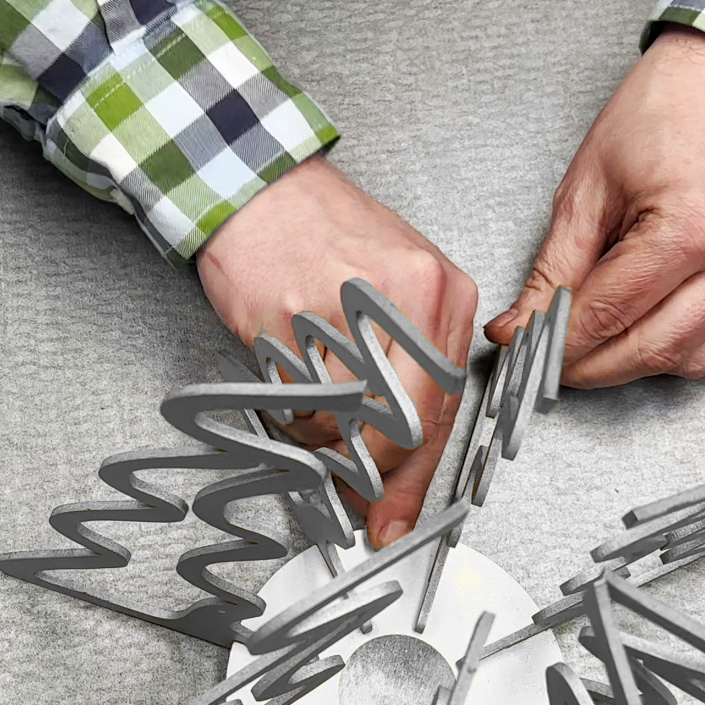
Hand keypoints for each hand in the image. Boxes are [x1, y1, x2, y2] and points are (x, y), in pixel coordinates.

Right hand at [197, 155, 478, 547]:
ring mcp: (346, 310)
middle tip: (346, 485)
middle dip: (365, 470)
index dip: (413, 477)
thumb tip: (397, 467)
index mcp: (444, 294)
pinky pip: (293, 398)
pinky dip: (284, 406)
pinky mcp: (291, 317)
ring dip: (315, 433)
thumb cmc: (325, 234)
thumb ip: (409, 372)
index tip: (392, 517)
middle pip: (396, 427)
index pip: (442, 411)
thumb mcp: (396, 289)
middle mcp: (406, 301)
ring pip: (338, 422)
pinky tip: (285, 368)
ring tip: (308, 393)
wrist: (260, 188)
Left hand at [487, 24, 704, 385]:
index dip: (559, 343)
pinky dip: (692, 357)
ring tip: (599, 342)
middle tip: (552, 360)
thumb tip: (520, 328)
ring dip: (639, 365)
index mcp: (694, 225)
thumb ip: (555, 267)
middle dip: (592, 366)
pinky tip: (658, 333)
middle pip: (654, 350)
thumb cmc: (663, 113)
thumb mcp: (589, 184)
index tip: (525, 350)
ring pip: (695, 361)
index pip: (610, 314)